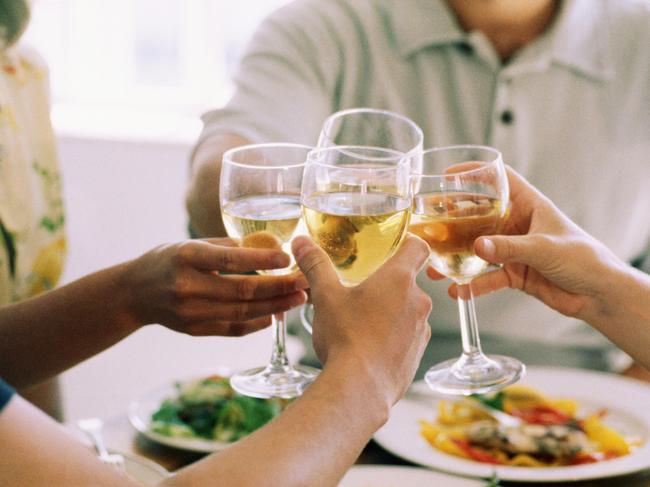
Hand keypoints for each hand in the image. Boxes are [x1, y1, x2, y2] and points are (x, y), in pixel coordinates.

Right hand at [122, 238, 307, 335]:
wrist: (134, 293)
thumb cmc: (168, 260)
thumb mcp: (191, 244)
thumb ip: (228, 246)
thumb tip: (270, 247)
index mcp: (187, 257)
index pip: (231, 260)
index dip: (262, 260)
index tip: (289, 259)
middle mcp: (188, 286)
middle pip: (242, 291)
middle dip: (279, 288)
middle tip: (305, 282)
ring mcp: (190, 313)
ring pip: (242, 313)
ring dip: (275, 307)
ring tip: (298, 299)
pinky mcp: (194, 330)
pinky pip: (232, 329)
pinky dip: (257, 324)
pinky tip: (276, 315)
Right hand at [292, 234, 431, 405]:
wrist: (359, 389)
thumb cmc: (345, 337)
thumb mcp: (325, 296)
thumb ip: (315, 265)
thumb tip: (301, 241)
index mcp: (399, 279)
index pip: (418, 247)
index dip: (407, 242)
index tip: (392, 246)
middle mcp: (418, 301)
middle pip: (408, 281)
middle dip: (387, 284)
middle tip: (360, 290)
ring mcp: (421, 330)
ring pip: (407, 310)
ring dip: (389, 311)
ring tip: (359, 323)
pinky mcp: (417, 354)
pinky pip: (407, 337)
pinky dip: (392, 337)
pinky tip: (367, 347)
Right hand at [433, 167, 624, 320]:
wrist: (598, 294)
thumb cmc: (583, 258)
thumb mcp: (545, 248)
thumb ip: (510, 248)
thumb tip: (477, 246)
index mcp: (529, 206)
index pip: (500, 180)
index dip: (475, 174)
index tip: (448, 175)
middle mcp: (517, 225)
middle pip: (479, 215)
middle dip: (454, 220)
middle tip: (430, 222)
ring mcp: (513, 249)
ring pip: (478, 249)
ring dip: (457, 257)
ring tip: (435, 266)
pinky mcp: (514, 273)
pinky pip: (487, 277)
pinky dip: (473, 285)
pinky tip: (457, 291)